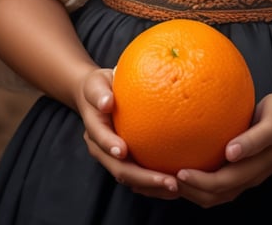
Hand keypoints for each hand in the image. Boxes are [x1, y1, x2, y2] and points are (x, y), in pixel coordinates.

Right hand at [75, 67, 179, 199]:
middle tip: (169, 182)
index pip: (102, 140)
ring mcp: (113, 159)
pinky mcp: (125, 162)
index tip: (124, 151)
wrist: (96, 99)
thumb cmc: (99, 87)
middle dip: (144, 179)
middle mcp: (101, 150)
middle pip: (120, 170)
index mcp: (94, 130)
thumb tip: (106, 102)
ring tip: (176, 187)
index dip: (111, 146)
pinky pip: (139, 177)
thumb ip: (99, 93)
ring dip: (152, 187)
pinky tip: (177, 183)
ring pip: (131, 179)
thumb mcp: (96, 84)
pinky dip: (154, 183)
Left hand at [174, 91, 271, 208]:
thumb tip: (230, 152)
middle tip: (165, 178)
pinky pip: (223, 183)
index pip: (222, 184)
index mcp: (255, 167)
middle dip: (190, 191)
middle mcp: (250, 177)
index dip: (199, 183)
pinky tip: (190, 168)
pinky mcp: (247, 168)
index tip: (178, 172)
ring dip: (195, 192)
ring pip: (218, 194)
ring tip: (172, 179)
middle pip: (215, 195)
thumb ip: (254, 139)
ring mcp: (249, 175)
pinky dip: (204, 183)